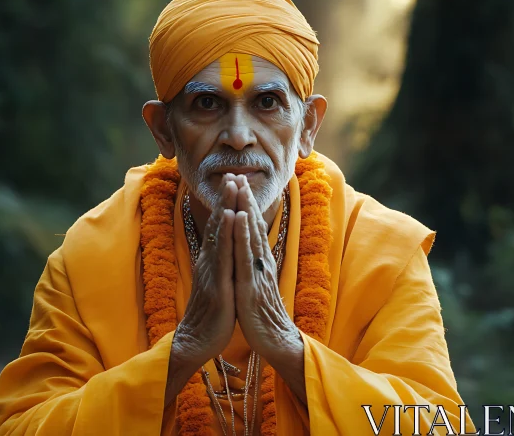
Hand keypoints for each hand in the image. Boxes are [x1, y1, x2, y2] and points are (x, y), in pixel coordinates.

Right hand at [173, 176, 237, 364]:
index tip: (233, 181)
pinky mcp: (218, 284)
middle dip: (227, 197)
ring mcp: (213, 271)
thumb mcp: (218, 284)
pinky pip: (223, 254)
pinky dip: (226, 232)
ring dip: (227, 206)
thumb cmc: (211, 315)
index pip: (221, 228)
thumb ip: (220, 265)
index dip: (227, 204)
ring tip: (232, 184)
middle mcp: (211, 261)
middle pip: (220, 224)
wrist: (197, 342)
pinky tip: (231, 215)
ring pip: (221, 233)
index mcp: (213, 262)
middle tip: (232, 171)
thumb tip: (224, 249)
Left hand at [232, 175, 300, 358]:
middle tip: (238, 173)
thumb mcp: (255, 285)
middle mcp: (260, 262)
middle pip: (252, 225)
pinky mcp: (251, 285)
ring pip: (249, 234)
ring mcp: (256, 272)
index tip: (239, 182)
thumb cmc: (263, 316)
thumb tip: (250, 252)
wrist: (276, 341)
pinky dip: (241, 235)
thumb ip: (253, 267)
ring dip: (244, 208)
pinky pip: (244, 256)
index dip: (246, 204)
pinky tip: (237, 218)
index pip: (252, 228)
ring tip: (238, 186)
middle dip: (244, 198)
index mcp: (259, 262)